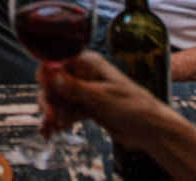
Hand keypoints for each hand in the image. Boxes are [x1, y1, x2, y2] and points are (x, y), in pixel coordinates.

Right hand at [38, 53, 171, 147]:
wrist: (150, 129)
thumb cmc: (133, 105)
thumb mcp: (102, 96)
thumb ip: (76, 88)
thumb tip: (52, 76)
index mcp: (88, 63)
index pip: (57, 63)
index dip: (47, 77)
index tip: (45, 92)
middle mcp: (83, 75)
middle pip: (54, 83)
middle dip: (48, 100)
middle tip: (49, 117)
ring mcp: (84, 92)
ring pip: (58, 100)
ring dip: (51, 114)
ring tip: (49, 130)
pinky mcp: (86, 107)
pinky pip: (66, 112)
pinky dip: (59, 121)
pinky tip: (52, 132)